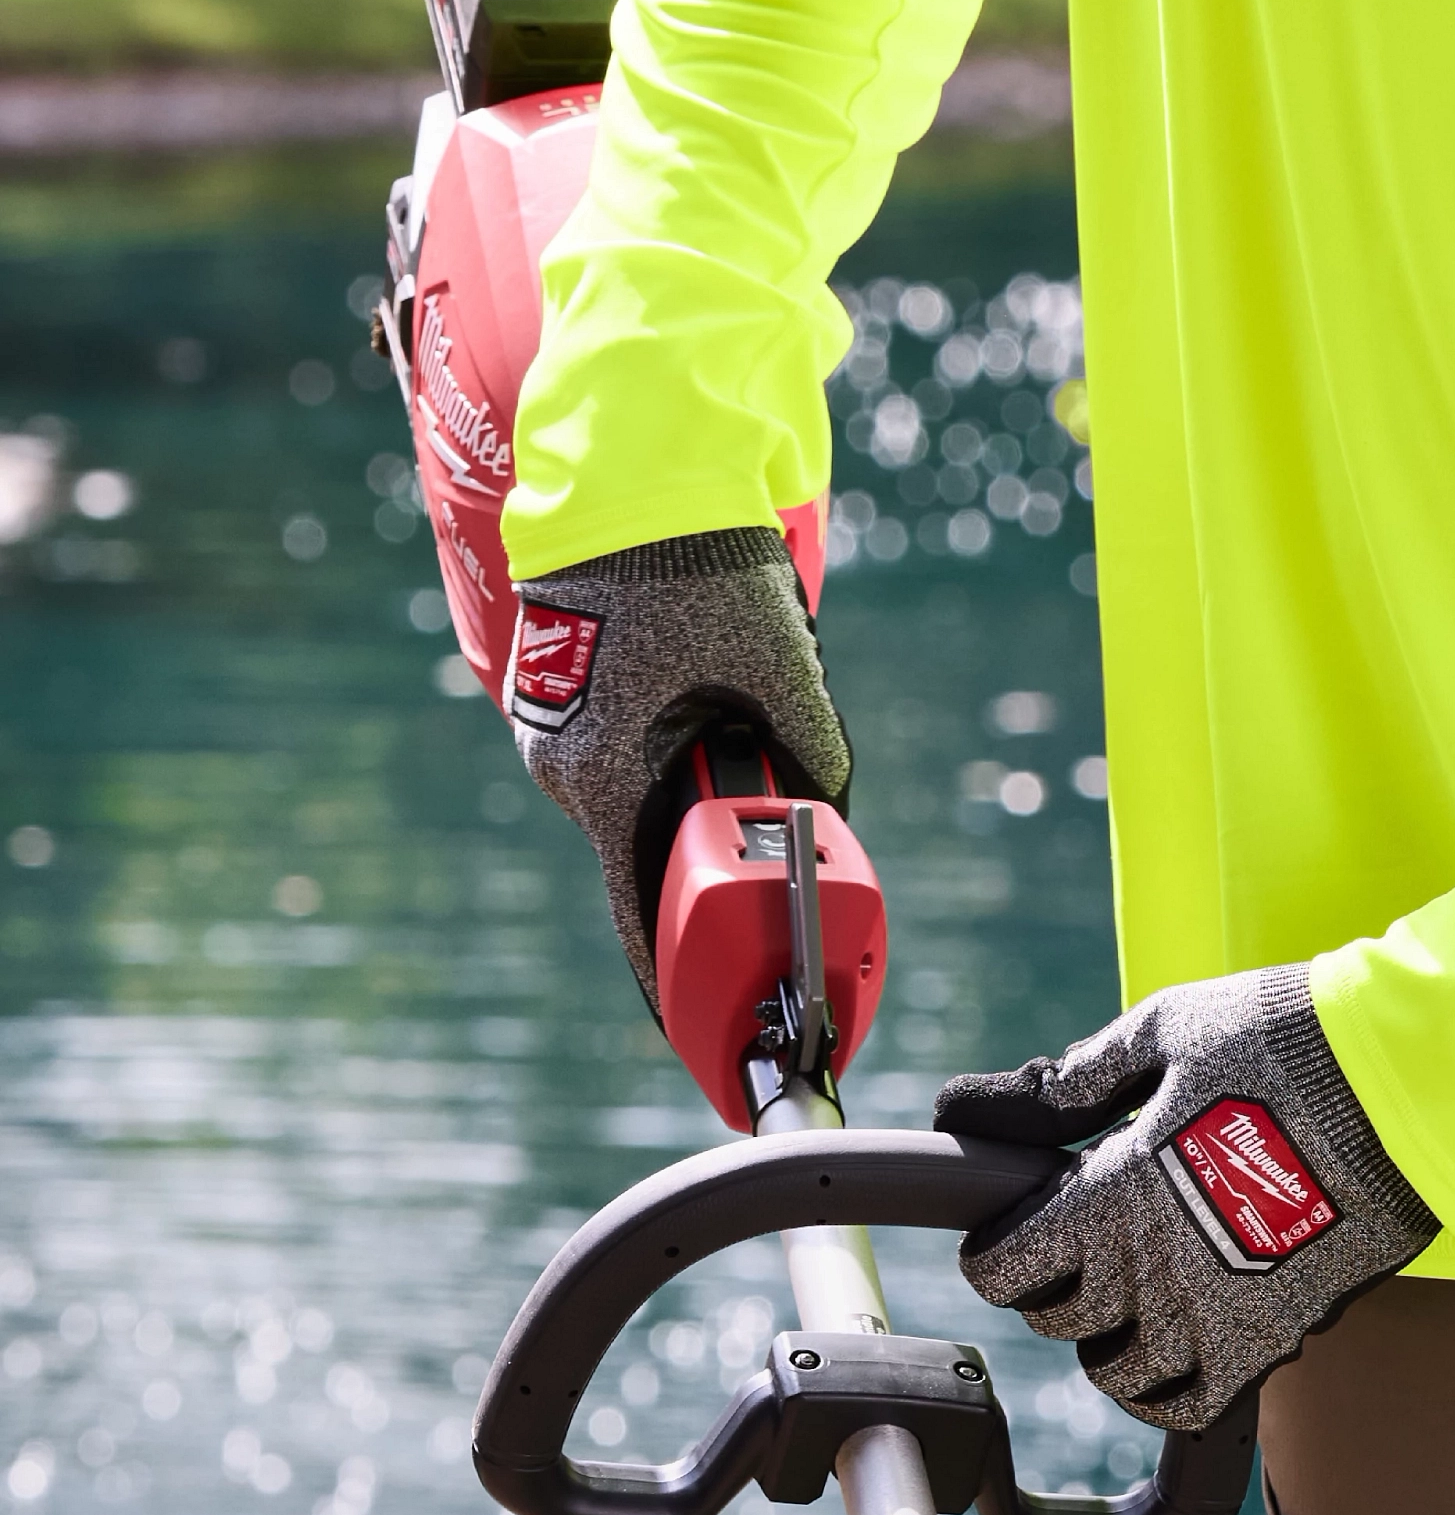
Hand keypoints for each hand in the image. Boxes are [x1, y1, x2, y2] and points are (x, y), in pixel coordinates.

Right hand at [505, 525, 850, 1002]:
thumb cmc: (701, 569)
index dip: (677, 981)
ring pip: (648, 797)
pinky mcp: (572, 697)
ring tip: (755, 745)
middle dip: (714, 861)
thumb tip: (831, 808)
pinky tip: (721, 710)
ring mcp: (562, 733)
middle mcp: (570, 770)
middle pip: (653, 854)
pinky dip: (679, 752)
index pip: (643, 916)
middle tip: (778, 863)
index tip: (703, 1038)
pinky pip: (633, 751)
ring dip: (703, 793)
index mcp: (608, 779)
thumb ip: (810, 748)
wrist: (634, 476)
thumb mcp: (780, 664)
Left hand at [932, 966, 1437, 1429]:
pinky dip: (1167, 1388)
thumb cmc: (1282, 1041)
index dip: (996, 1247)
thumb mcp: (1166, 1033)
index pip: (1003, 1267)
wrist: (1404, 1084)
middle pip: (1055, 1316)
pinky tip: (1182, 1338)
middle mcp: (1146, 1274)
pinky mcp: (1266, 1343)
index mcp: (1107, 1199)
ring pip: (1115, 1370)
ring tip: (1141, 1279)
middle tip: (1089, 1231)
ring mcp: (1206, 1320)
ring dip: (1111, 1333)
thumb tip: (970, 1104)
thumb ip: (1070, 1083)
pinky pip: (1186, 1406)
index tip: (1016, 1224)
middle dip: (1057, 1275)